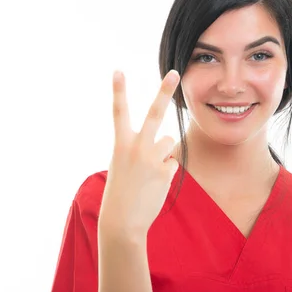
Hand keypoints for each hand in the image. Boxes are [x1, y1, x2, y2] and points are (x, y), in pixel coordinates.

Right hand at [98, 69, 180, 240]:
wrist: (121, 220)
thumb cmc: (120, 192)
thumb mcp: (121, 165)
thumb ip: (139, 149)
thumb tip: (167, 144)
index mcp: (120, 144)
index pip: (118, 112)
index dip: (118, 90)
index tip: (118, 70)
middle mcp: (136, 147)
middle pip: (154, 113)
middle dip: (164, 91)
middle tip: (174, 73)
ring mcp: (151, 158)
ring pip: (169, 143)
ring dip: (163, 154)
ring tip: (149, 173)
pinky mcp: (165, 171)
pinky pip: (172, 163)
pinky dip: (166, 172)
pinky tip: (154, 184)